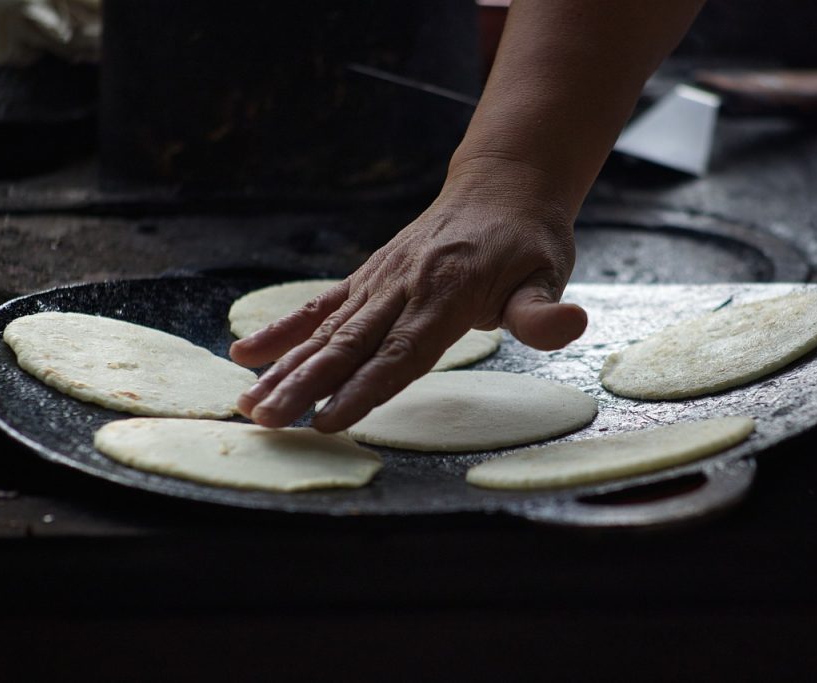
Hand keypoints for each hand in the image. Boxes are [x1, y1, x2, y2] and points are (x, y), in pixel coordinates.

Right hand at [230, 166, 587, 431]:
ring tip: (246, 402)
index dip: (363, 388)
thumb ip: (542, 310)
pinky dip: (283, 329)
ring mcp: (380, 280)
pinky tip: (247, 353)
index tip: (327, 421)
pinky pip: (320, 305)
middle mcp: (404, 286)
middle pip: (349, 344)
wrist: (501, 185)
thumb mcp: (548, 272)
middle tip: (266, 420)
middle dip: (305, 385)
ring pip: (326, 330)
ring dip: (284, 367)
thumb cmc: (527, 239)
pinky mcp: (369, 276)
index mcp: (446, 292)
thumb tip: (569, 325)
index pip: (401, 352)